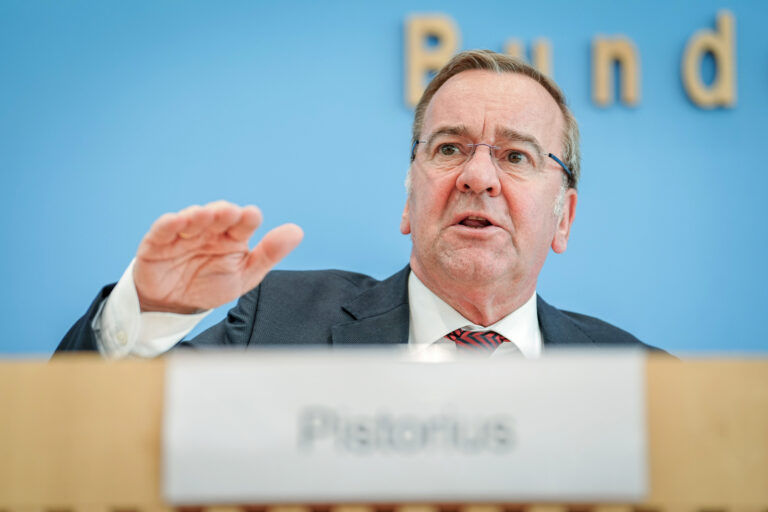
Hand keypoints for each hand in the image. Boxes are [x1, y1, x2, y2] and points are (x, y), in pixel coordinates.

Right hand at [134, 201, 302, 313]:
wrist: (174, 306)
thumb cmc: (210, 285)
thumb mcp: (245, 275)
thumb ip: (269, 254)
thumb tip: (297, 231)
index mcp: (232, 237)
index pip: (243, 222)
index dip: (247, 218)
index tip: (252, 216)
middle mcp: (209, 231)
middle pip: (217, 215)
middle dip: (223, 213)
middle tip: (229, 214)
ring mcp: (183, 235)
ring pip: (191, 218)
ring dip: (198, 215)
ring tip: (204, 215)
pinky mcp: (157, 243)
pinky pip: (162, 230)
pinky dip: (169, 224)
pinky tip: (177, 221)